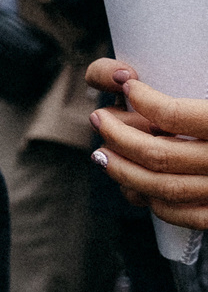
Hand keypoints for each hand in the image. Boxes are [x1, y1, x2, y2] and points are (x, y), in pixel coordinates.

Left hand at [86, 59, 207, 230]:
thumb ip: (192, 102)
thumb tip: (129, 77)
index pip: (175, 114)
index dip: (143, 100)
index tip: (128, 86)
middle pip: (159, 154)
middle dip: (119, 136)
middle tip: (100, 119)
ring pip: (163, 188)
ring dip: (123, 171)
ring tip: (102, 153)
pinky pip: (183, 214)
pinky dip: (152, 201)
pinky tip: (135, 186)